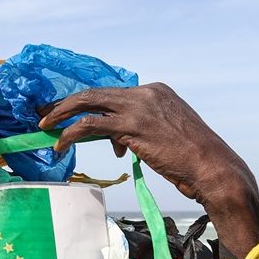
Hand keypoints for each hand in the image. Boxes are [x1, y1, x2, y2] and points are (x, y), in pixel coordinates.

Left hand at [40, 83, 258, 258]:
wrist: (213, 168)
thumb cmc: (193, 158)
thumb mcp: (166, 133)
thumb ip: (140, 129)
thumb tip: (116, 141)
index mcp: (155, 91)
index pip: (112, 94)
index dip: (88, 105)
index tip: (70, 115)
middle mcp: (145, 92)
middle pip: (95, 93)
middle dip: (66, 104)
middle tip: (45, 115)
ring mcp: (138, 107)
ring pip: (87, 103)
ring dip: (61, 116)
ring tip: (45, 129)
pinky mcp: (131, 126)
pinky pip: (90, 125)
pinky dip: (69, 133)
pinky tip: (60, 145)